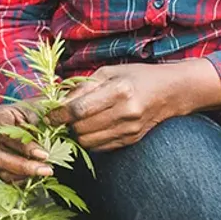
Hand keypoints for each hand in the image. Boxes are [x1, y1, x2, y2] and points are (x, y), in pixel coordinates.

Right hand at [0, 103, 54, 182]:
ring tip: (45, 172)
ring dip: (24, 174)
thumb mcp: (42, 109)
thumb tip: (50, 129)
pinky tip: (38, 175)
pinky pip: (6, 176)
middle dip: (23, 165)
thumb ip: (44, 119)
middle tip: (46, 169)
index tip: (44, 154)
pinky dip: (22, 179)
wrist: (35, 116)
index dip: (23, 145)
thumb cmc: (38, 110)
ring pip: (0, 168)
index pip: (4, 133)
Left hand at [46, 59, 220, 151]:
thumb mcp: (109, 72)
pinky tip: (92, 128)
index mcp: (119, 91)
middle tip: (63, 117)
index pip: (79, 109)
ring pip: (88, 142)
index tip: (49, 114)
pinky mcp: (131, 140)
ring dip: (78, 134)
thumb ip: (84, 87)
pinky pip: (100, 147)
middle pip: (81, 128)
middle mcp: (126, 112)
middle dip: (67, 124)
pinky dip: (91, 139)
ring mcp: (130, 129)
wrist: (171, 92)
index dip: (59, 114)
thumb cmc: (138, 76)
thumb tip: (59, 101)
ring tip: (77, 122)